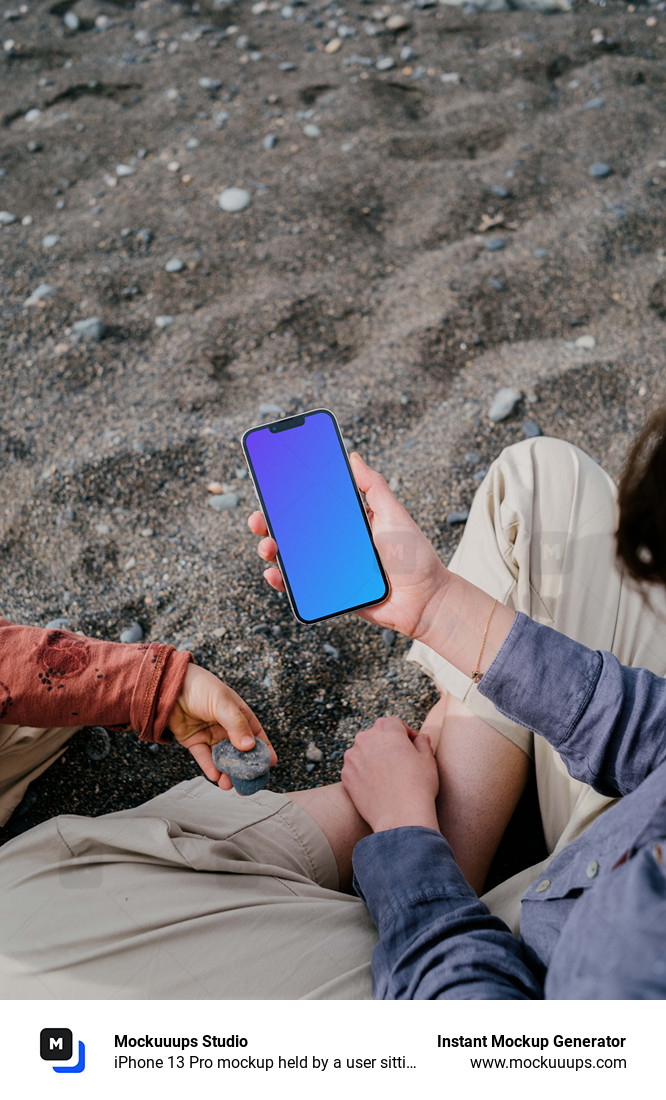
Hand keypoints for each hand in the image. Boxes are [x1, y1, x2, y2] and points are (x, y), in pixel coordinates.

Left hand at [167, 664, 276, 789]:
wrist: (170, 686)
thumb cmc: (201, 688)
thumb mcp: (223, 703)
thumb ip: (236, 724)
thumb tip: (249, 746)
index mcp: (239, 714)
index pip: (255, 734)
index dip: (264, 748)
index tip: (269, 764)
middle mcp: (226, 727)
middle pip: (239, 751)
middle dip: (244, 767)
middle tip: (248, 783)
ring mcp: (210, 735)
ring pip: (222, 757)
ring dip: (226, 772)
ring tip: (229, 785)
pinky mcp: (194, 741)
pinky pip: (204, 758)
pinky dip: (210, 767)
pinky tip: (215, 776)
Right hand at [247, 452, 448, 640]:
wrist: (424, 599)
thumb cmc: (414, 556)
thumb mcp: (394, 514)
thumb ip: (374, 486)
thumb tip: (353, 457)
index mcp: (347, 522)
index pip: (311, 506)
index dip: (287, 498)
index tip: (269, 489)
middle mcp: (335, 544)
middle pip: (293, 532)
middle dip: (270, 524)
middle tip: (259, 520)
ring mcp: (330, 569)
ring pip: (291, 558)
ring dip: (271, 550)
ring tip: (267, 547)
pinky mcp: (330, 593)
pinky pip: (300, 587)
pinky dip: (282, 581)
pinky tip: (274, 573)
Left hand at [341, 716, 438, 832]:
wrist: (400, 816)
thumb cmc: (418, 786)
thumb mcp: (428, 759)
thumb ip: (423, 743)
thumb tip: (420, 738)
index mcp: (387, 728)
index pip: (395, 724)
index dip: (406, 735)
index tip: (413, 748)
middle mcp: (366, 738)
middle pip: (377, 736)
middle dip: (387, 745)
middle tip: (400, 762)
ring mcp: (352, 757)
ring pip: (364, 752)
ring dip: (373, 758)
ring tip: (387, 776)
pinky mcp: (345, 775)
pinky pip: (355, 769)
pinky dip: (363, 774)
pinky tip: (376, 786)